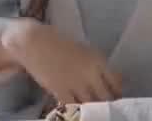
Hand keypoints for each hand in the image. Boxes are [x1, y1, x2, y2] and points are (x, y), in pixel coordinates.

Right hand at [0, 19, 121, 104]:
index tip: (116, 97)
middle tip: (106, 107)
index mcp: (98, 60)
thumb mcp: (84, 50)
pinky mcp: (61, 92)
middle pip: (106, 97)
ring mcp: (76, 84)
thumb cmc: (59, 43)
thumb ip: (97, 65)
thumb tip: (111, 80)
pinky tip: (77, 109)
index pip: (116, 83)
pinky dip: (77, 108)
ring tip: (93, 109)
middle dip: (107, 103)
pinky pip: (74, 106)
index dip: (117, 93)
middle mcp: (90, 74)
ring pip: (91, 104)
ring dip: (93, 108)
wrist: (34, 42)